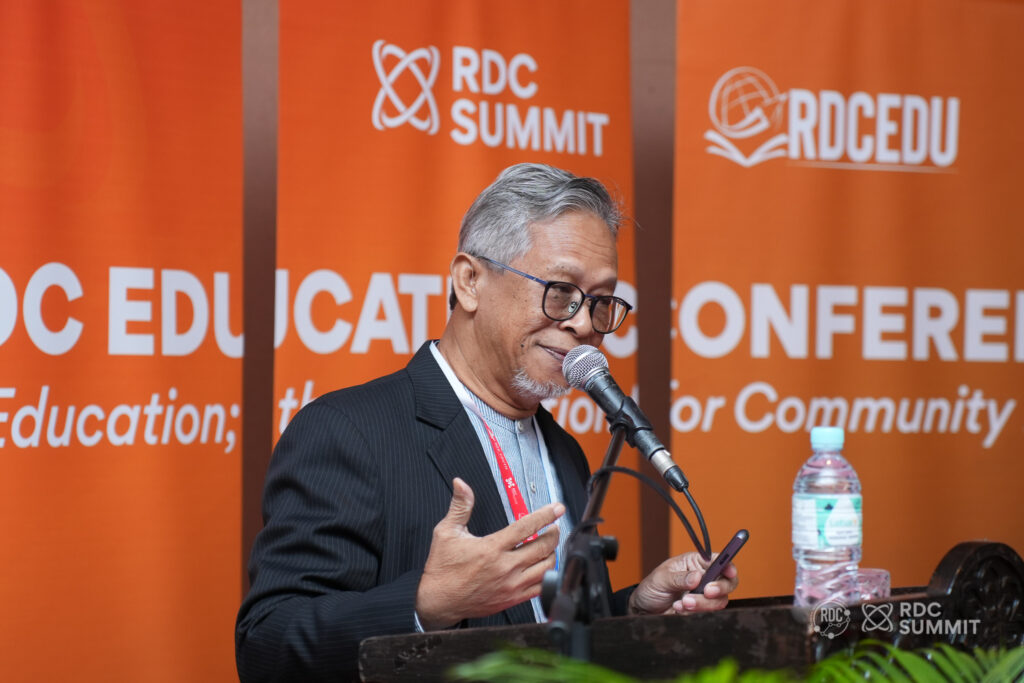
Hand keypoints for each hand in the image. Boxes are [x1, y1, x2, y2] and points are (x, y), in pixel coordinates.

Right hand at [415, 477, 564, 629]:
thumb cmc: (442, 569)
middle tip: (554, 526)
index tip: (556, 508)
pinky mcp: (512, 599)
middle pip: (542, 547)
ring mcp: (511, 585)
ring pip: (546, 568)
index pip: (526, 527)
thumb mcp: (446, 532)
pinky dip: (548, 575)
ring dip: (552, 553)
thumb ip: (460, 506)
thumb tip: (461, 484)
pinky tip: (545, 567)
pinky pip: (540, 588)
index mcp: (491, 548)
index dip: (545, 515)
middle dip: (553, 533)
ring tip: (549, 545)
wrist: (438, 602)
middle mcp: (504, 567)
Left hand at [628, 551, 737, 615]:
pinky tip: (678, 608)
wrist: (645, 609)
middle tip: (706, 591)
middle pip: (727, 582)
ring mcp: (703, 595)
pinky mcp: (701, 610)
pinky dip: (694, 612)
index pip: (718, 560)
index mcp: (695, 562)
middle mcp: (703, 578)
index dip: (728, 564)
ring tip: (682, 602)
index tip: (729, 571)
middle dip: (720, 588)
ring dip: (702, 603)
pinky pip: (707, 612)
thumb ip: (680, 578)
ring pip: (719, 600)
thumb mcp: (661, 578)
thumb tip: (697, 577)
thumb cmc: (652, 587)